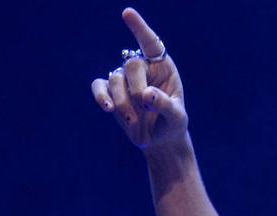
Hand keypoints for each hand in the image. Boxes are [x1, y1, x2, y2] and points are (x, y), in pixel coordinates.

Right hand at [90, 8, 187, 150]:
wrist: (159, 141)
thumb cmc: (172, 124)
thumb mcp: (176, 118)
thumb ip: (165, 105)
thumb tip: (146, 95)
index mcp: (163, 67)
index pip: (151, 43)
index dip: (139, 28)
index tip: (126, 13)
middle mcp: (143, 69)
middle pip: (131, 65)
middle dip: (136, 87)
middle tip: (145, 105)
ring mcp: (125, 80)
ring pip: (115, 79)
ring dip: (122, 101)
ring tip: (133, 120)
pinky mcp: (111, 92)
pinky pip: (99, 86)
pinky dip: (101, 96)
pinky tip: (107, 108)